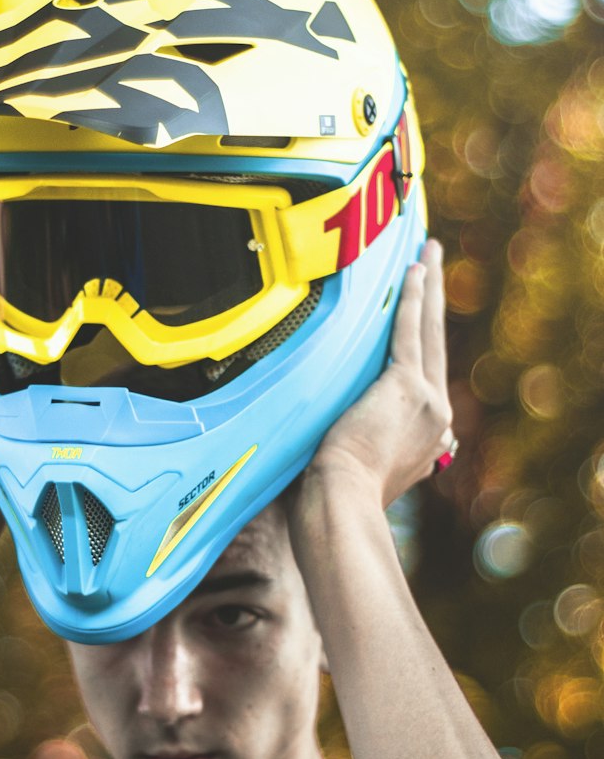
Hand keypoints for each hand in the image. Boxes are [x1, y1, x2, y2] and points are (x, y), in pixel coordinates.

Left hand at [303, 238, 452, 507]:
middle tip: (433, 267)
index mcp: (426, 443)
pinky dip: (414, 299)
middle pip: (436, 349)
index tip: (420, 326)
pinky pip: (411, 333)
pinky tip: (415, 269)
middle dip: (434, 306)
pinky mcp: (409, 389)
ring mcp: (429, 404)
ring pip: (429, 333)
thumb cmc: (331, 502)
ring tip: (428, 253)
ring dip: (429, 289)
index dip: (423, 350)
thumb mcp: (350, 475)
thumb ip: (350, 453)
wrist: (341, 504)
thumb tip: (321, 448)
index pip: (427, 385)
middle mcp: (436, 421)